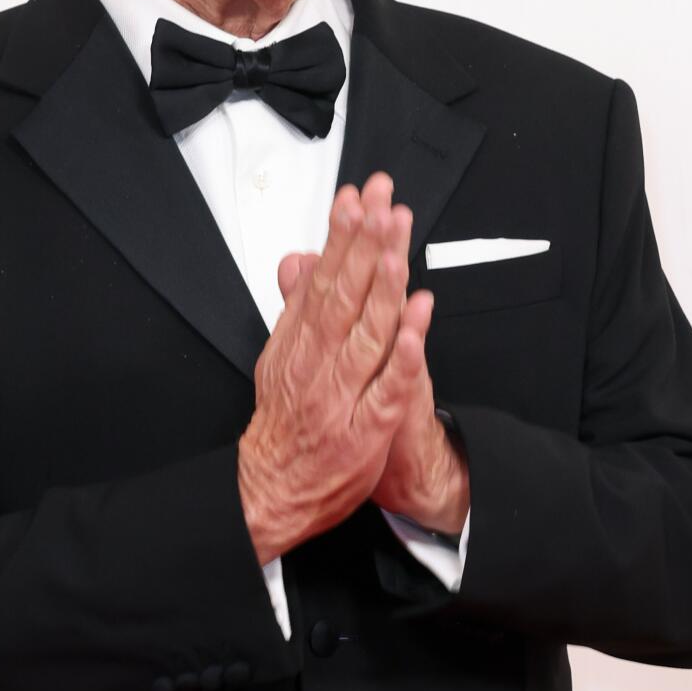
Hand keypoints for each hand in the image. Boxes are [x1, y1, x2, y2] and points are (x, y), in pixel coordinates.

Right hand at [237, 172, 431, 559]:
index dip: (341, 237)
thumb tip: (300, 260)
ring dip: (382, 289)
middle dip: (366, 245)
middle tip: (382, 203)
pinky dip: (404, 354)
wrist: (273, 490)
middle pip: (346, 294)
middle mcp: (319, 362)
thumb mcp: (279, 357)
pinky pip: (389, 387)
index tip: (356, 200)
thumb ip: (295, 308)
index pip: (323, 278)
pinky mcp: (366, 428)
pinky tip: (418, 323)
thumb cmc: (283, 424)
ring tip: (396, 249)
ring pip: (367, 333)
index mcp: (299, 342)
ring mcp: (343, 394)